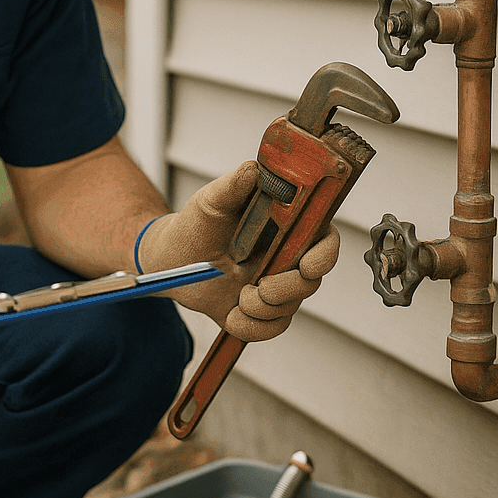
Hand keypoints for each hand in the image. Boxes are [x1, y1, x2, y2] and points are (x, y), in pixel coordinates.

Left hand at [138, 160, 339, 341]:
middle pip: (311, 281)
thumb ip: (234, 184)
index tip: (308, 265)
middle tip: (259, 287)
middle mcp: (286, 257)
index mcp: (285, 227)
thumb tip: (255, 169)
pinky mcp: (257, 311)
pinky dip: (251, 327)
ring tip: (237, 296)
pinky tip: (232, 314)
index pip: (324, 240)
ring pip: (290, 308)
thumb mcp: (212, 199)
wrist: (171, 257)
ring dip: (263, 309)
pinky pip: (270, 328)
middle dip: (288, 289)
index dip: (325, 255)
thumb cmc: (196, 223)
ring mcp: (273, 286)